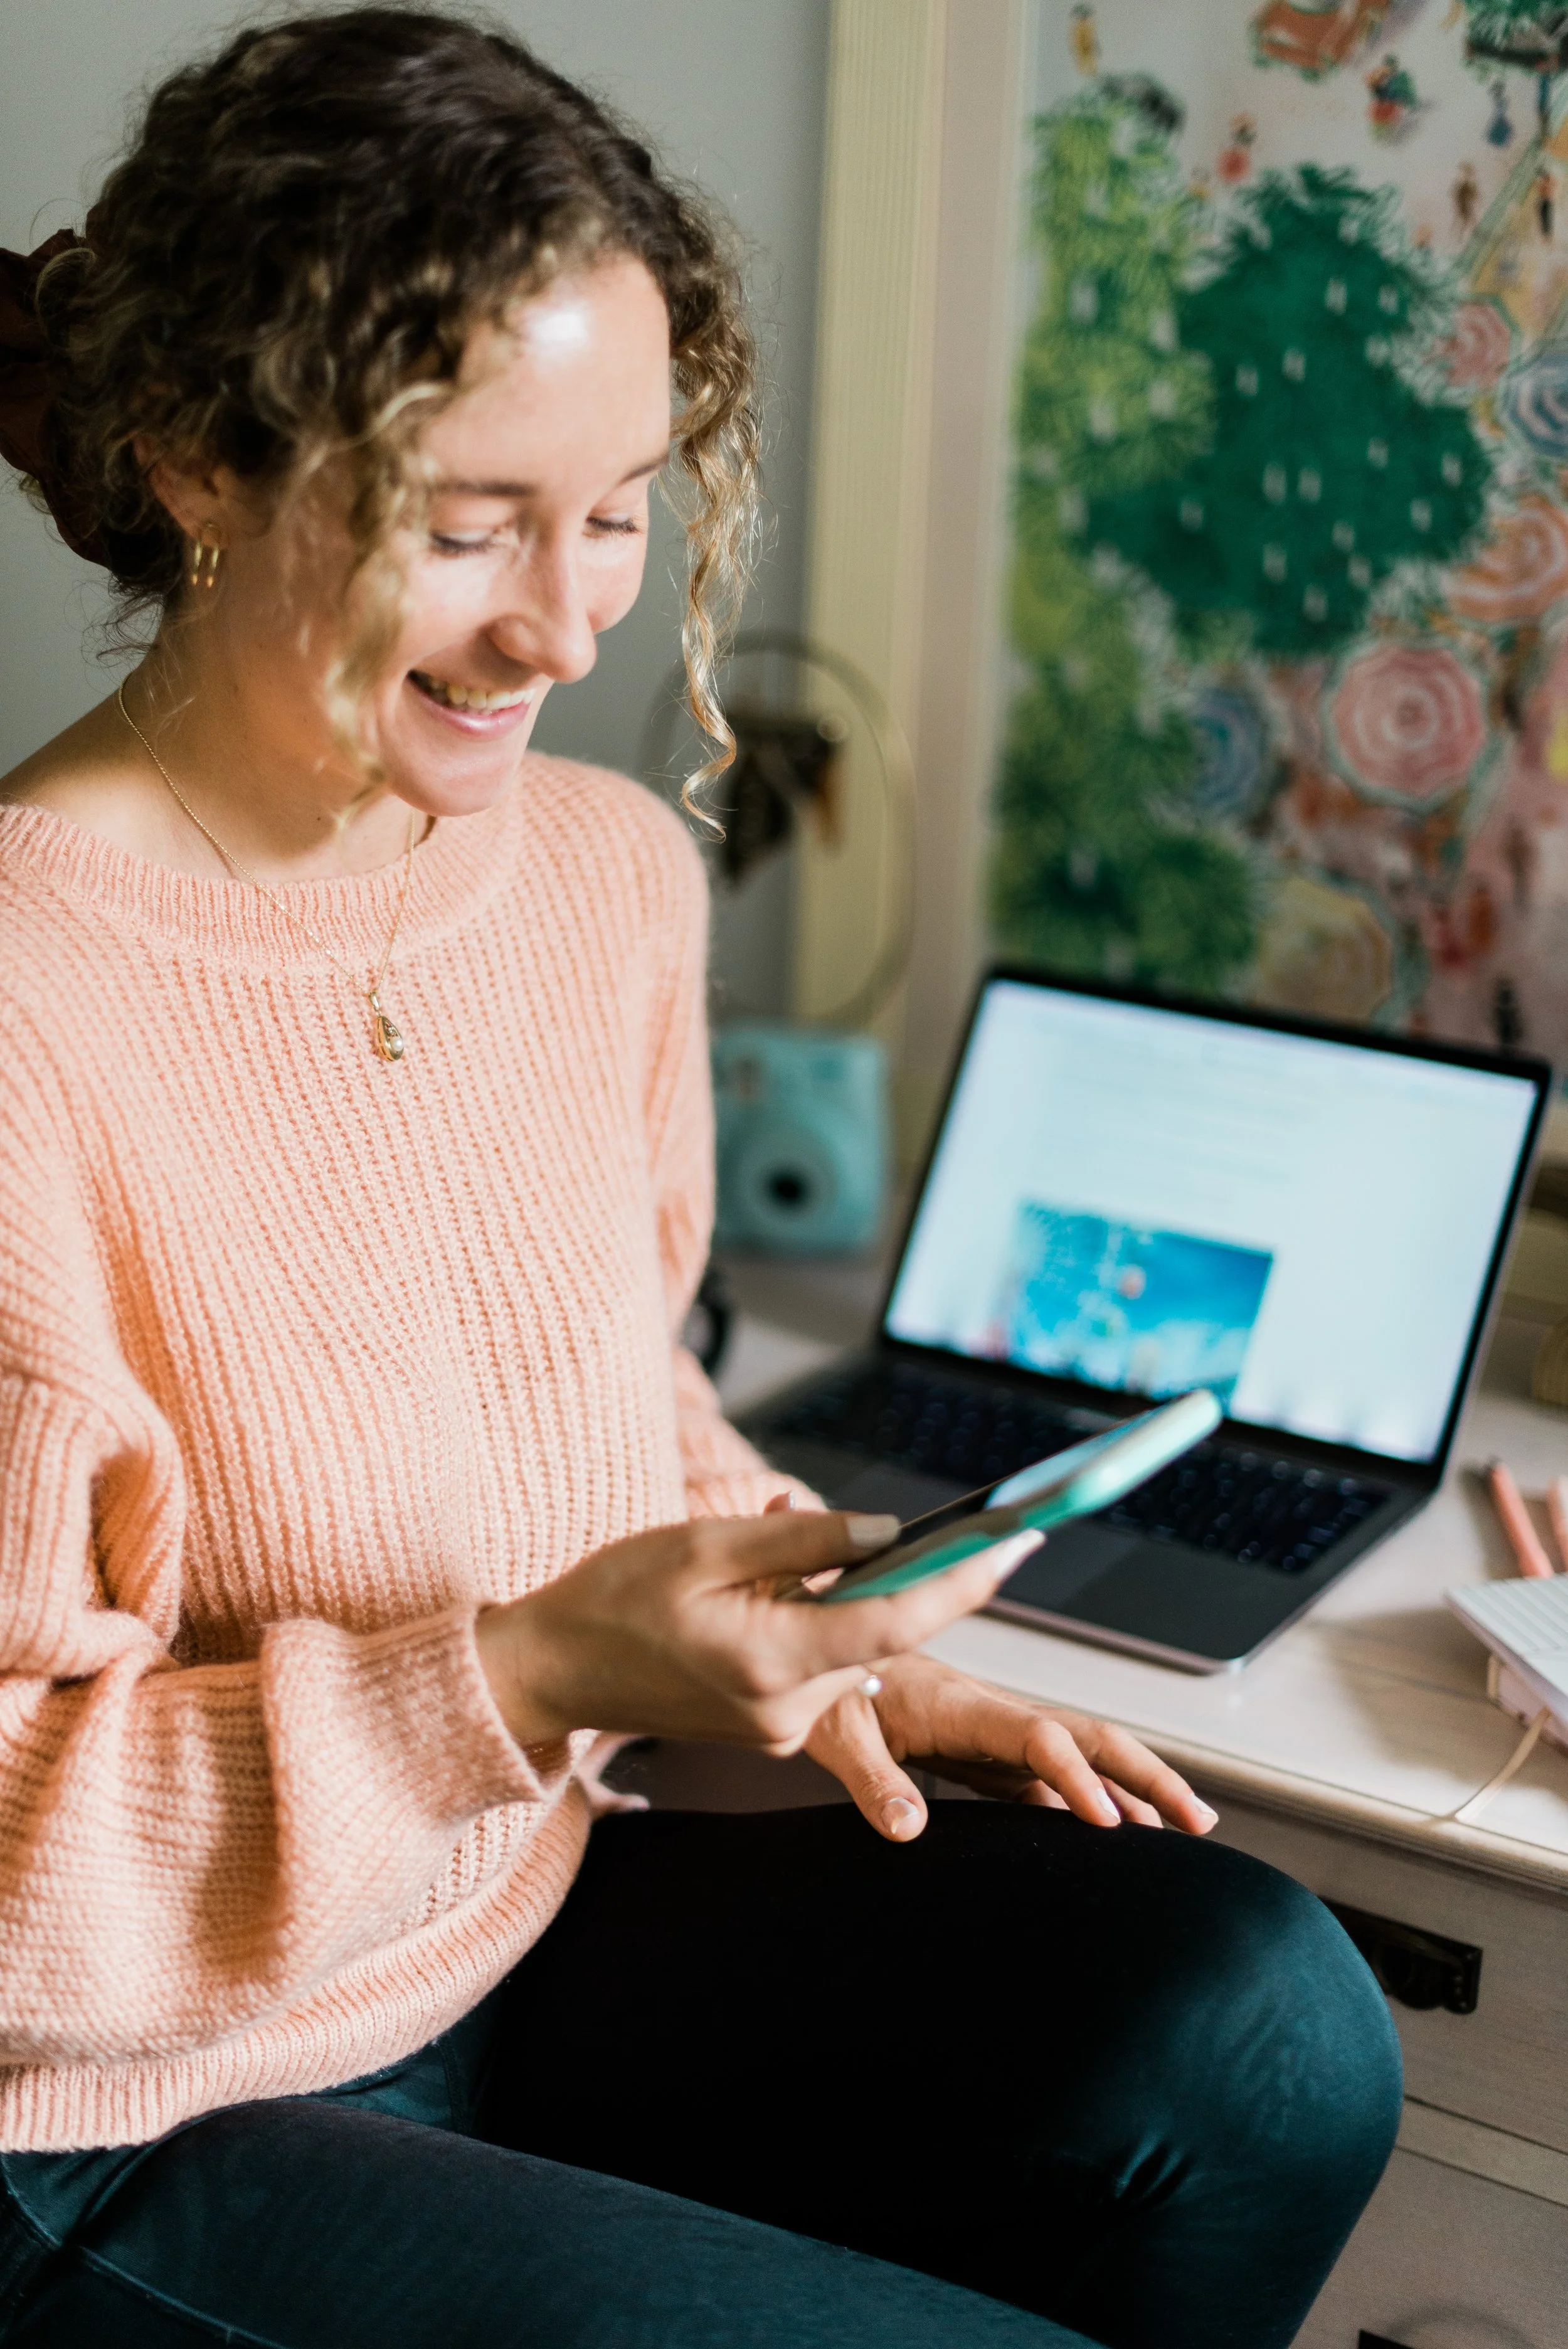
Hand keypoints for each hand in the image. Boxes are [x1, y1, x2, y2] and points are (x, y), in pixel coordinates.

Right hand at [474, 1510, 1041, 1755]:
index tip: (1019, 1540)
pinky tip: (770, 1590)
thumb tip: (888, 1532)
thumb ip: (804, 1541)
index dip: (965, 1580)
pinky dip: (821, 1621)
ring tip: (780, 1555)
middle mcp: (786, 1711)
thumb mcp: (706, 1545)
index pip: (897, 1622)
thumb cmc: (616, 1597)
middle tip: (920, 1520)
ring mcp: (779, 1730)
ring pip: (855, 1650)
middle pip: (883, 1635)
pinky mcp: (770, 1730)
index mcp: (771, 1661)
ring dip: (849, 1596)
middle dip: (903, 1574)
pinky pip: (823, 1665)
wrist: (552, 1670)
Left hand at [804, 1651, 1218, 1842]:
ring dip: (1132, 1787)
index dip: (1076, 1779)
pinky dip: (1090, 1803)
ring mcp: (992, 1734)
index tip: (1109, 1824)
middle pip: (1087, 1738)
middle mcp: (990, 1713)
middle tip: (1198, 1822)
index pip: (1036, 1740)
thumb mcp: (835, 1732)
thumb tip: (908, 1830)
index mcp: (959, 1705)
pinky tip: (1115, 1835)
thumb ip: (871, 1778)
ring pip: (1080, 1756)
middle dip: (1147, 1774)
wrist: (814, 1647)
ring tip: (1183, 1829)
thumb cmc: (824, 1685)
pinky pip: (1049, 1779)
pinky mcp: (983, 1751)